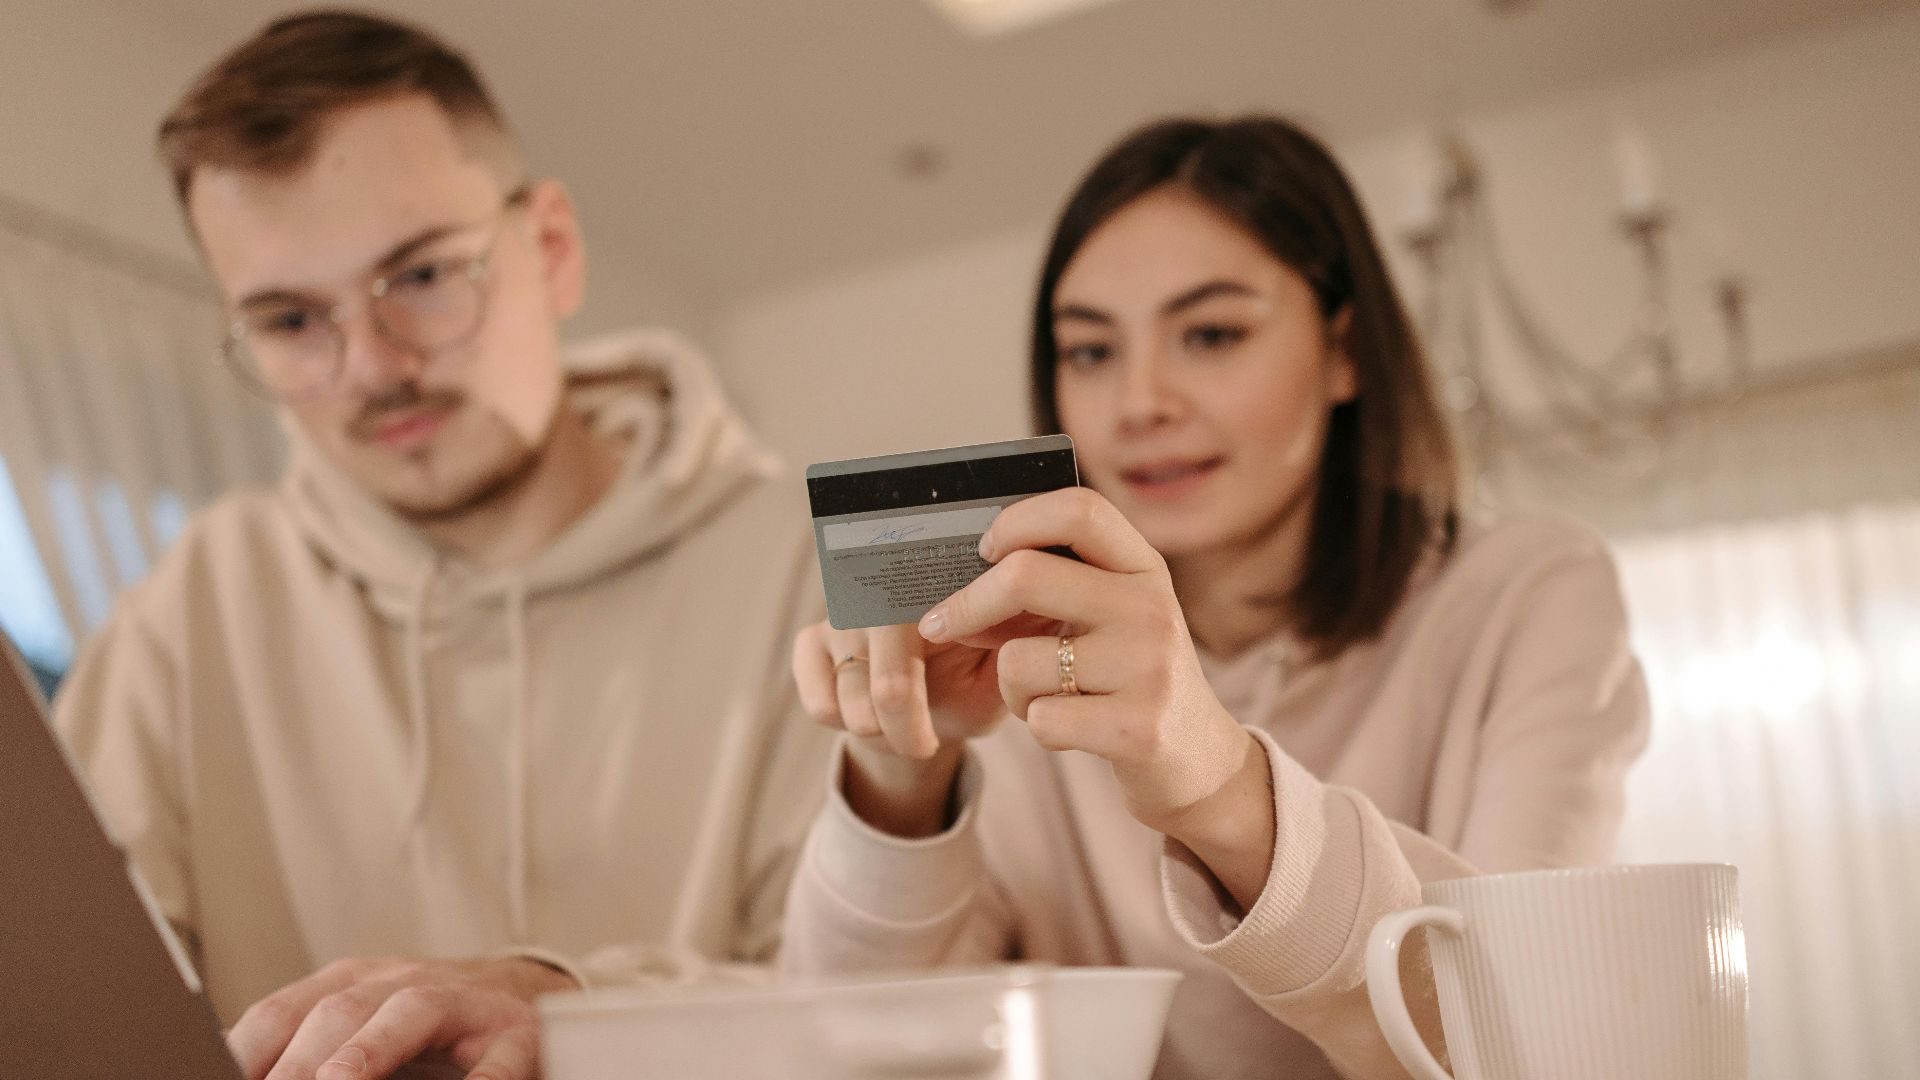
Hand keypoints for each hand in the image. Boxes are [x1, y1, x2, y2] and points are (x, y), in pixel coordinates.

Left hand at [227, 955, 575, 1079]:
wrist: (524, 1006)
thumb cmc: (422, 1041)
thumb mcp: (356, 1038)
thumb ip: (302, 1055)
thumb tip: (224, 1072)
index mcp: (350, 985)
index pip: (281, 1012)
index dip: (242, 1052)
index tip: (211, 1078)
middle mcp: (402, 982)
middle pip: (339, 1010)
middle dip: (295, 1064)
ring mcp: (463, 1002)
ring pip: (410, 1009)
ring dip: (367, 1052)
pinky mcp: (515, 1033)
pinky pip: (495, 1058)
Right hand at [792, 607, 1044, 835]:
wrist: (930, 712)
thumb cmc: (976, 685)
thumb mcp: (1006, 674)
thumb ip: (1013, 647)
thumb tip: (1000, 624)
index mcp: (942, 585)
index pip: (942, 632)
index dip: (944, 694)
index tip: (936, 733)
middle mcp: (888, 586)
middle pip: (891, 685)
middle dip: (908, 730)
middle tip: (924, 743)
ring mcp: (846, 610)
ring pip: (854, 701)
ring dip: (881, 731)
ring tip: (901, 725)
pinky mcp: (811, 639)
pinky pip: (821, 703)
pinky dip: (846, 726)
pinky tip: (867, 715)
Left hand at [917, 487, 1273, 902]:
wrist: (1200, 761)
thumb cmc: (1132, 679)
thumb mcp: (1115, 617)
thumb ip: (1059, 586)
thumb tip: (961, 576)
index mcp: (1144, 569)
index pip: (1078, 511)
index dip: (1016, 521)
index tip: (981, 550)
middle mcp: (1152, 608)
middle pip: (1025, 576)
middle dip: (966, 605)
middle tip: (940, 625)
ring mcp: (1148, 668)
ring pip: (1018, 660)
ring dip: (1011, 687)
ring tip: (1047, 697)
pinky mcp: (1138, 729)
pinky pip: (1040, 719)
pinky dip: (1039, 728)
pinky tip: (1073, 729)